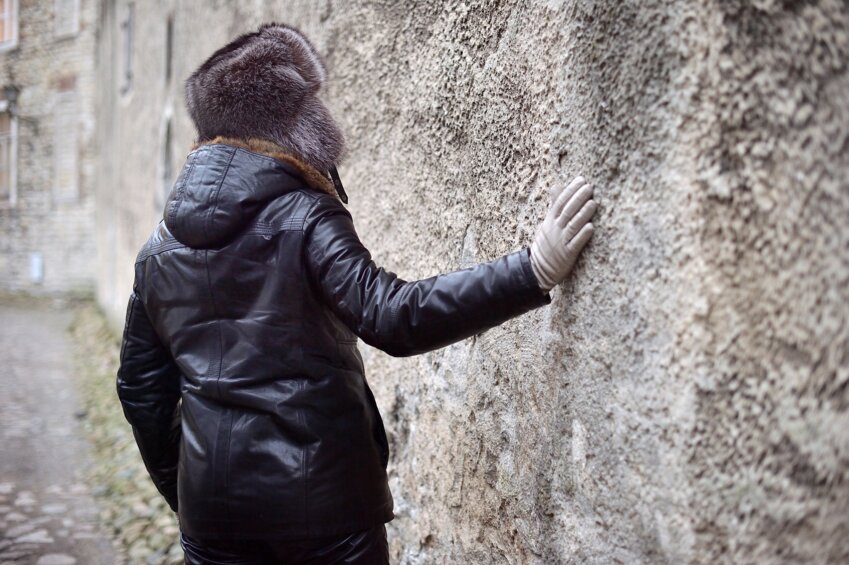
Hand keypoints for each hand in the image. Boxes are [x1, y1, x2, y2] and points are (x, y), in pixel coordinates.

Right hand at [529, 175, 595, 290]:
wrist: (538, 268)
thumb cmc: (547, 242)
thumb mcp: (547, 222)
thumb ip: (554, 204)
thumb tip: (557, 186)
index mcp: (550, 220)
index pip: (560, 202)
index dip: (570, 190)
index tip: (581, 180)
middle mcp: (555, 229)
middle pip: (567, 211)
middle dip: (578, 198)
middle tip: (590, 187)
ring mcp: (561, 242)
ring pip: (572, 226)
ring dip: (583, 214)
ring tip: (593, 203)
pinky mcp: (567, 254)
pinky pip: (575, 244)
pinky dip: (582, 235)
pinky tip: (591, 227)